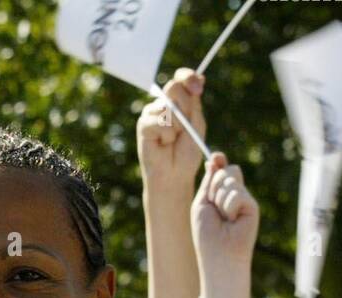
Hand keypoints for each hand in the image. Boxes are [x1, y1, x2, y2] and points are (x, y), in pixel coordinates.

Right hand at [137, 69, 205, 193]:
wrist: (175, 175)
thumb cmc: (187, 152)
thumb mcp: (197, 123)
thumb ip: (194, 102)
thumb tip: (198, 78)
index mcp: (179, 100)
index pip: (181, 78)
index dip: (188, 77)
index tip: (198, 88)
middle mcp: (164, 104)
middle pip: (174, 88)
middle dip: (185, 108)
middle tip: (184, 128)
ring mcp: (152, 113)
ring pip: (167, 107)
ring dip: (177, 127)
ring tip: (172, 140)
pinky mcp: (143, 125)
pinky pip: (159, 122)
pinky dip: (166, 136)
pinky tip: (162, 145)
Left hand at [191, 152, 257, 297]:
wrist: (219, 255)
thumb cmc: (206, 234)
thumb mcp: (201, 203)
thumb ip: (208, 182)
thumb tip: (215, 159)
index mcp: (219, 193)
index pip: (221, 169)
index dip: (219, 161)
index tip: (216, 157)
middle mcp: (233, 195)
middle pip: (227, 170)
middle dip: (215, 186)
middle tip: (214, 209)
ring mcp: (244, 200)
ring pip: (231, 180)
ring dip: (219, 199)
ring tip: (223, 219)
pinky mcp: (252, 206)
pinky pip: (237, 193)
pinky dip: (229, 207)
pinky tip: (232, 221)